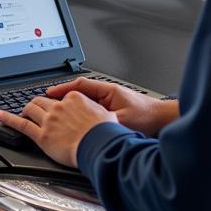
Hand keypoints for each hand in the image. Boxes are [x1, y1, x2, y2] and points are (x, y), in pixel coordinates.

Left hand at [0, 91, 115, 166]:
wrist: (99, 146)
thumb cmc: (105, 133)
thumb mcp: (106, 114)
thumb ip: (98, 112)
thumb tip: (102, 115)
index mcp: (74, 98)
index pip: (60, 97)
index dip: (56, 103)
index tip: (56, 108)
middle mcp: (59, 106)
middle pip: (43, 101)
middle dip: (38, 104)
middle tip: (35, 109)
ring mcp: (49, 120)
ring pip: (31, 109)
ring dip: (26, 110)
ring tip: (22, 112)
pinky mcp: (42, 135)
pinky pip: (20, 124)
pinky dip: (8, 119)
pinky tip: (1, 116)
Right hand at [45, 77, 178, 137]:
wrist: (163, 119)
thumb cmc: (148, 117)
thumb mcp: (122, 120)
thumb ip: (104, 121)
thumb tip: (87, 124)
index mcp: (108, 91)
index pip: (81, 85)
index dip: (63, 88)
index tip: (50, 93)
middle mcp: (107, 94)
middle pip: (79, 92)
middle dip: (62, 97)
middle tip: (47, 103)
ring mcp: (109, 102)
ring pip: (85, 101)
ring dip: (71, 105)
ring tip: (56, 112)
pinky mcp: (112, 111)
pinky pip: (91, 109)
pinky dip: (81, 113)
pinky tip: (74, 122)